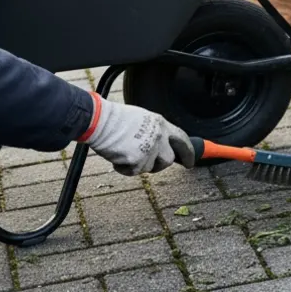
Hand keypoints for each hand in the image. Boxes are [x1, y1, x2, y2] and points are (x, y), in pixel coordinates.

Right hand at [80, 93, 195, 176]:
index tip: (191, 162)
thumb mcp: (143, 120)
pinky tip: (117, 156)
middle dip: (160, 164)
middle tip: (150, 165)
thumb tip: (161, 144)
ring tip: (125, 152)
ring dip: (138, 165)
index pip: (182, 140)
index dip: (188, 153)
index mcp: (162, 124)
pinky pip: (133, 172)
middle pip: (168, 160)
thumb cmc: (116, 119)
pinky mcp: (137, 160)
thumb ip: (155, 132)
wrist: (99, 121)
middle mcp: (159, 137)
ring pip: (150, 167)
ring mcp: (149, 149)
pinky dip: (124, 168)